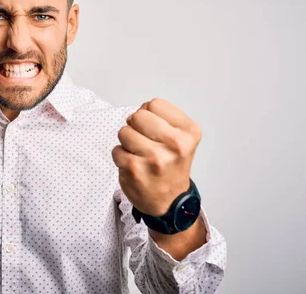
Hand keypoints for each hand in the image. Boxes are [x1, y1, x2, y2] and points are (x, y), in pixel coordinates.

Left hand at [112, 98, 201, 216]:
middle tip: (145, 142)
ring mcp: (155, 157)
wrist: (171, 202)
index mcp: (189, 132)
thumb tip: (142, 108)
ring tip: (140, 154)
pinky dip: (121, 157)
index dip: (149, 115)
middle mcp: (175, 144)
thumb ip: (164, 117)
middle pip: (138, 115)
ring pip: (124, 131)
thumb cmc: (172, 166)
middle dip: (136, 126)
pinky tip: (134, 165)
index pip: (154, 104)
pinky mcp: (135, 169)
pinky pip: (116, 149)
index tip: (155, 130)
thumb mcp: (183, 137)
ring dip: (127, 142)